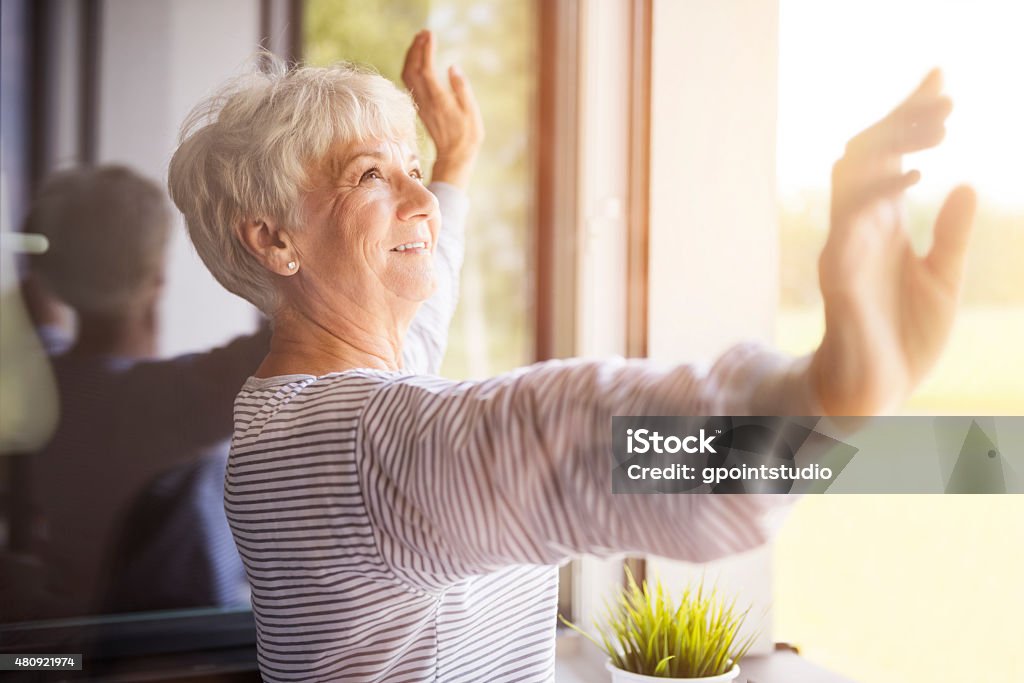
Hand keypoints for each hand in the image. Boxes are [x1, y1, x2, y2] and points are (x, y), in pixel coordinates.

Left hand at [401, 30, 483, 188]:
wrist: (454, 157)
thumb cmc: (467, 136)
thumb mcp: (471, 113)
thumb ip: (461, 89)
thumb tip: (453, 67)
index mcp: (439, 99)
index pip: (427, 69)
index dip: (426, 50)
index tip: (430, 35)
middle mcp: (426, 100)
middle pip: (413, 69)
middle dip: (416, 48)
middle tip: (424, 33)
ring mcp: (421, 104)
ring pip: (408, 75)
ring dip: (411, 56)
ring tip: (419, 41)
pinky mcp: (421, 106)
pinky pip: (410, 83)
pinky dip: (411, 67)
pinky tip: (417, 60)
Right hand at [810, 69, 976, 414]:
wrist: (875, 394)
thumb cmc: (903, 340)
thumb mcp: (942, 280)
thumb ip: (950, 235)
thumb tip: (964, 184)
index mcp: (882, 226)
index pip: (890, 157)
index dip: (910, 116)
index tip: (940, 78)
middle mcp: (859, 229)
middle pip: (866, 155)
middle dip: (903, 120)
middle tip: (948, 96)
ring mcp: (845, 249)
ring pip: (852, 177)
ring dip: (892, 145)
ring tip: (939, 125)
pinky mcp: (840, 276)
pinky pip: (850, 223)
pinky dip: (879, 194)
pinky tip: (915, 177)